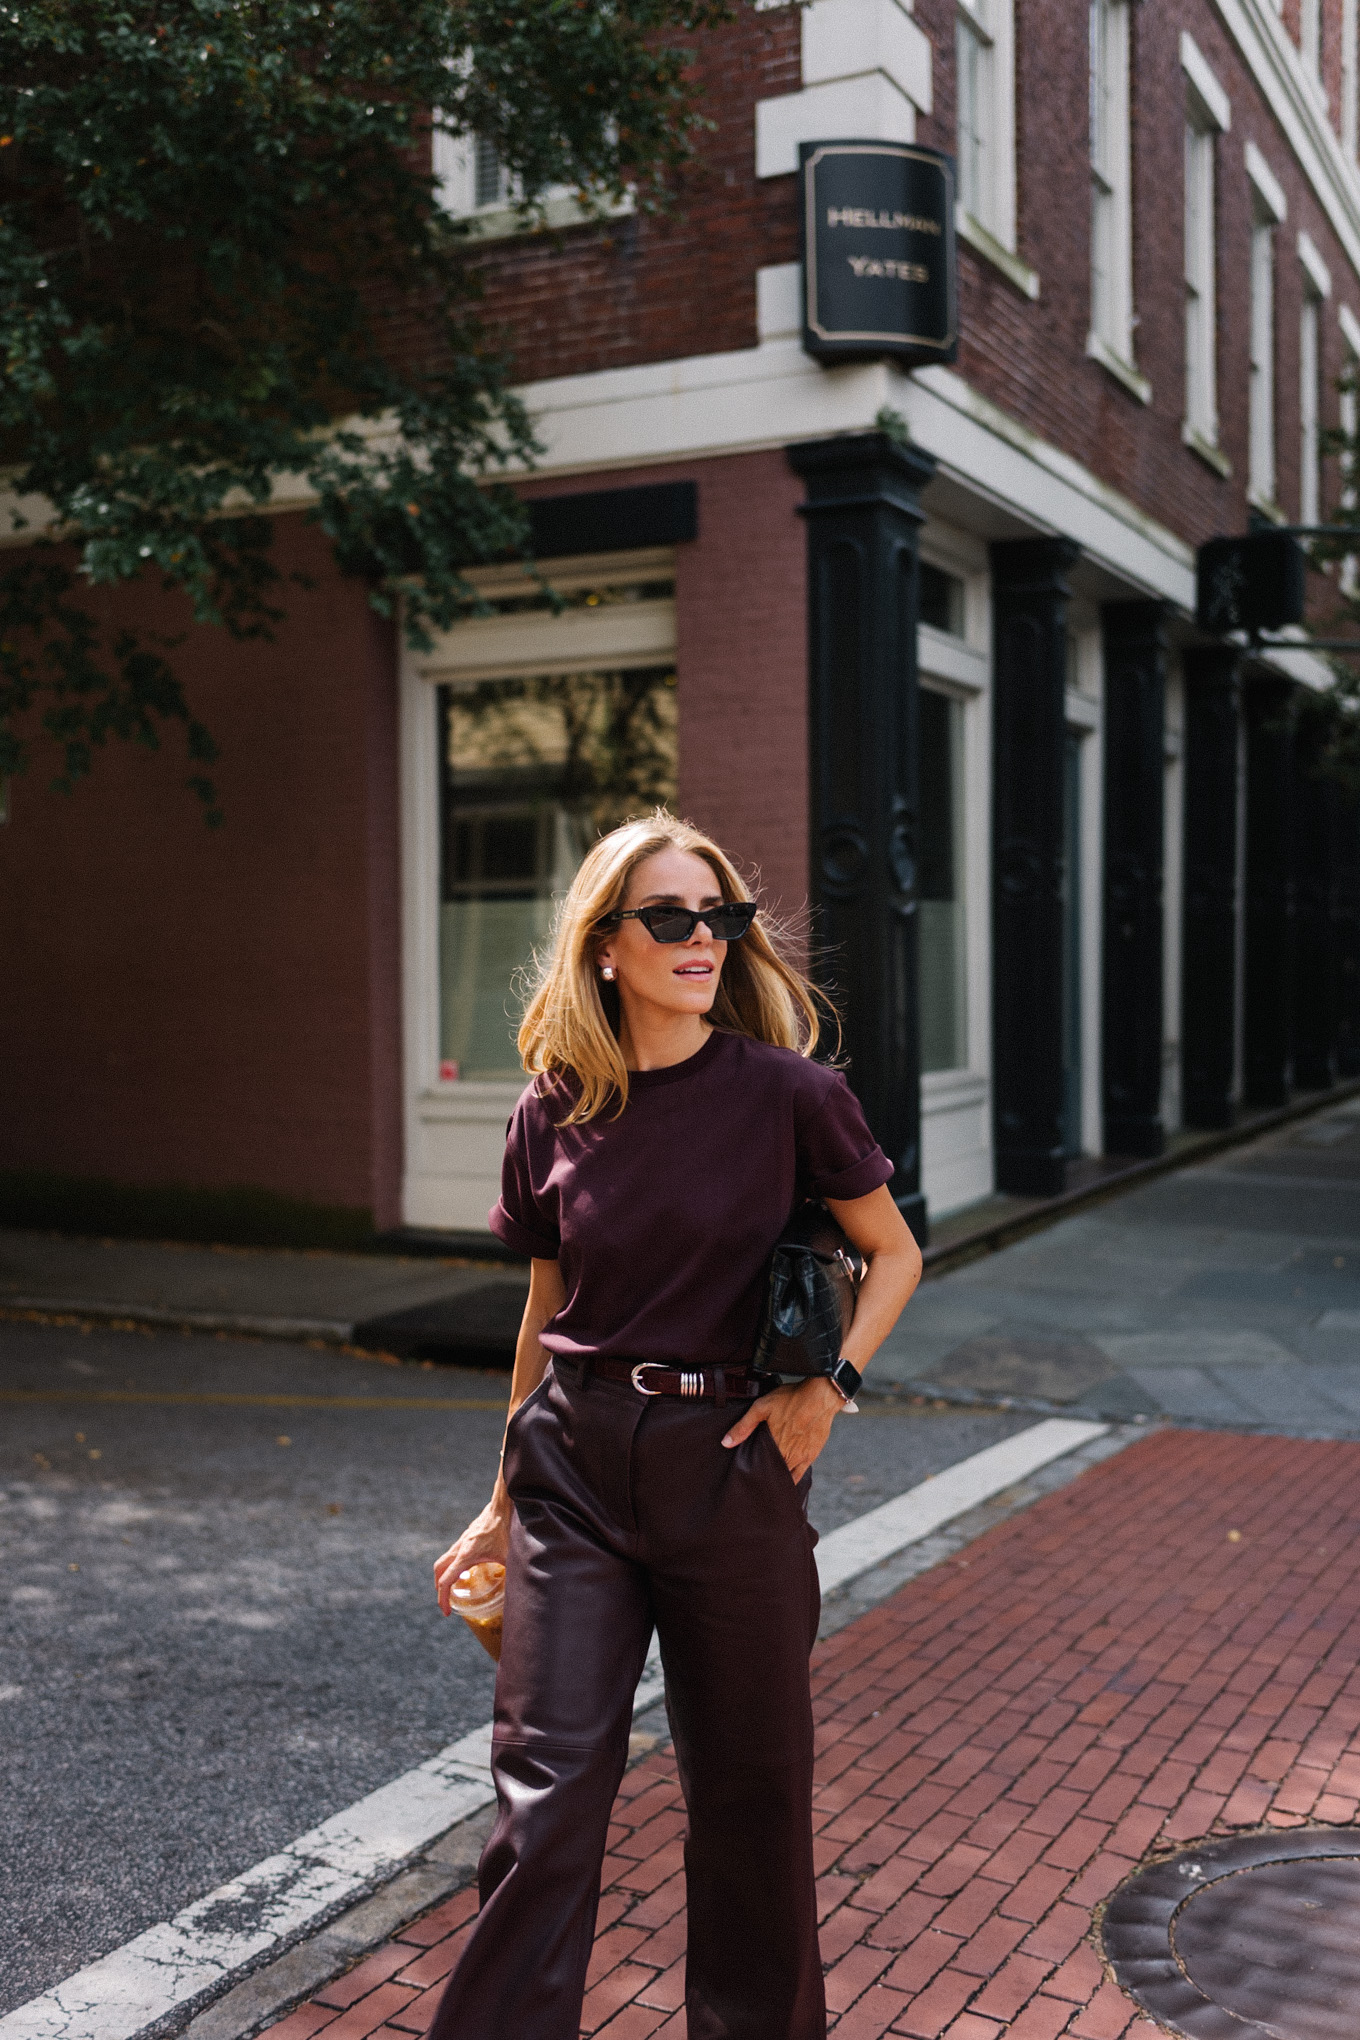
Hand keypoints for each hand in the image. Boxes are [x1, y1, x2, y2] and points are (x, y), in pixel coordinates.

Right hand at [434, 1483, 511, 1616]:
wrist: (505, 1503)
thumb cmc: (508, 1528)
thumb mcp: (511, 1557)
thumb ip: (514, 1576)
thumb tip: (521, 1596)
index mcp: (466, 1555)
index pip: (445, 1581)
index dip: (443, 1599)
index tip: (447, 1613)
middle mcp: (460, 1547)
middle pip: (439, 1569)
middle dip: (439, 1587)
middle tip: (446, 1602)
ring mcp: (463, 1539)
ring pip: (445, 1559)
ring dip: (445, 1574)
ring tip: (456, 1588)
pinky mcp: (469, 1534)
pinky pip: (454, 1552)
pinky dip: (454, 1564)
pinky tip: (469, 1570)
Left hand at [720, 1376, 842, 1484]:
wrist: (821, 1396)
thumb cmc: (791, 1399)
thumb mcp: (762, 1406)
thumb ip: (744, 1426)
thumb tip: (726, 1443)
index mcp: (772, 1444)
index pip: (757, 1464)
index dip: (750, 1468)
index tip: (742, 1472)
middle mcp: (786, 1454)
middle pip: (770, 1471)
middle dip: (761, 1474)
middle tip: (752, 1478)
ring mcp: (800, 1457)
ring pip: (783, 1475)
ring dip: (774, 1478)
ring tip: (765, 1480)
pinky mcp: (811, 1456)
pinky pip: (799, 1475)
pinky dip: (791, 1481)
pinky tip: (784, 1484)